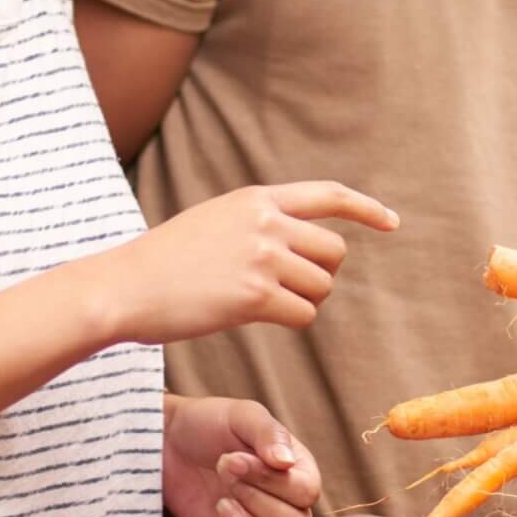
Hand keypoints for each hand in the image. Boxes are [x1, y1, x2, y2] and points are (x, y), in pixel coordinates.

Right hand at [110, 182, 397, 344]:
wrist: (124, 286)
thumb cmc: (165, 262)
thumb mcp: (215, 221)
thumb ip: (258, 222)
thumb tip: (301, 243)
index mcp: (256, 199)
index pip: (329, 195)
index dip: (366, 208)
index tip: (391, 222)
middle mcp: (265, 222)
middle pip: (334, 252)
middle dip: (321, 275)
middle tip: (288, 289)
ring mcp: (261, 257)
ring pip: (322, 286)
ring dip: (302, 302)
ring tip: (261, 303)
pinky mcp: (254, 296)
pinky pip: (304, 314)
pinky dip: (290, 321)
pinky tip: (257, 317)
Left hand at [164, 395, 319, 516]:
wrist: (166, 441)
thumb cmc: (209, 423)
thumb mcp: (242, 416)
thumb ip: (269, 434)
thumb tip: (285, 463)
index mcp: (298, 470)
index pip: (307, 493)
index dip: (271, 481)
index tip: (231, 458)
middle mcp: (287, 505)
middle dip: (256, 502)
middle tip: (223, 474)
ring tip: (223, 506)